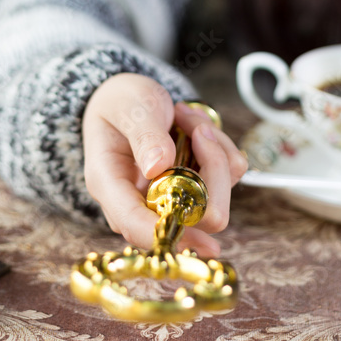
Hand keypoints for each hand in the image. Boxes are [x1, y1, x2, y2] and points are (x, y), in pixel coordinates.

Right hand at [82, 73, 247, 256]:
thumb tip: (158, 167)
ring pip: (218, 193)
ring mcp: (171, 196)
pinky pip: (228, 173)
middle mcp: (142, 201)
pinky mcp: (195, 185)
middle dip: (209, 167)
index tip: (208, 242)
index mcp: (112, 188)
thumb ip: (143, 134)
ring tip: (186, 118)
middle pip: (194, 217)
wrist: (127, 98)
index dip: (172, 236)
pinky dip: (219, 145)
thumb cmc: (120, 103)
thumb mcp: (128, 108)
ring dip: (213, 148)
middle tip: (196, 127)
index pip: (139, 226)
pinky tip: (194, 126)